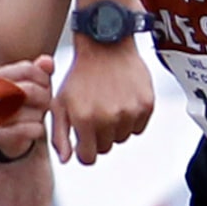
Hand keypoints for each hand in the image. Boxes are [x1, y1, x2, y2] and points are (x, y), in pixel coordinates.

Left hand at [54, 39, 153, 164]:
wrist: (105, 46)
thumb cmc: (80, 74)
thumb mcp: (60, 103)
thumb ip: (60, 135)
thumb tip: (67, 159)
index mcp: (85, 119)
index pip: (88, 157)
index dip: (84, 150)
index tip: (84, 139)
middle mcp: (109, 118)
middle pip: (106, 148)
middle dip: (99, 136)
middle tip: (95, 114)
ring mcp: (130, 112)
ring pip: (123, 138)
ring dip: (115, 128)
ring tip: (109, 105)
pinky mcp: (146, 105)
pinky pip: (139, 127)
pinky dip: (131, 119)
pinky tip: (122, 101)